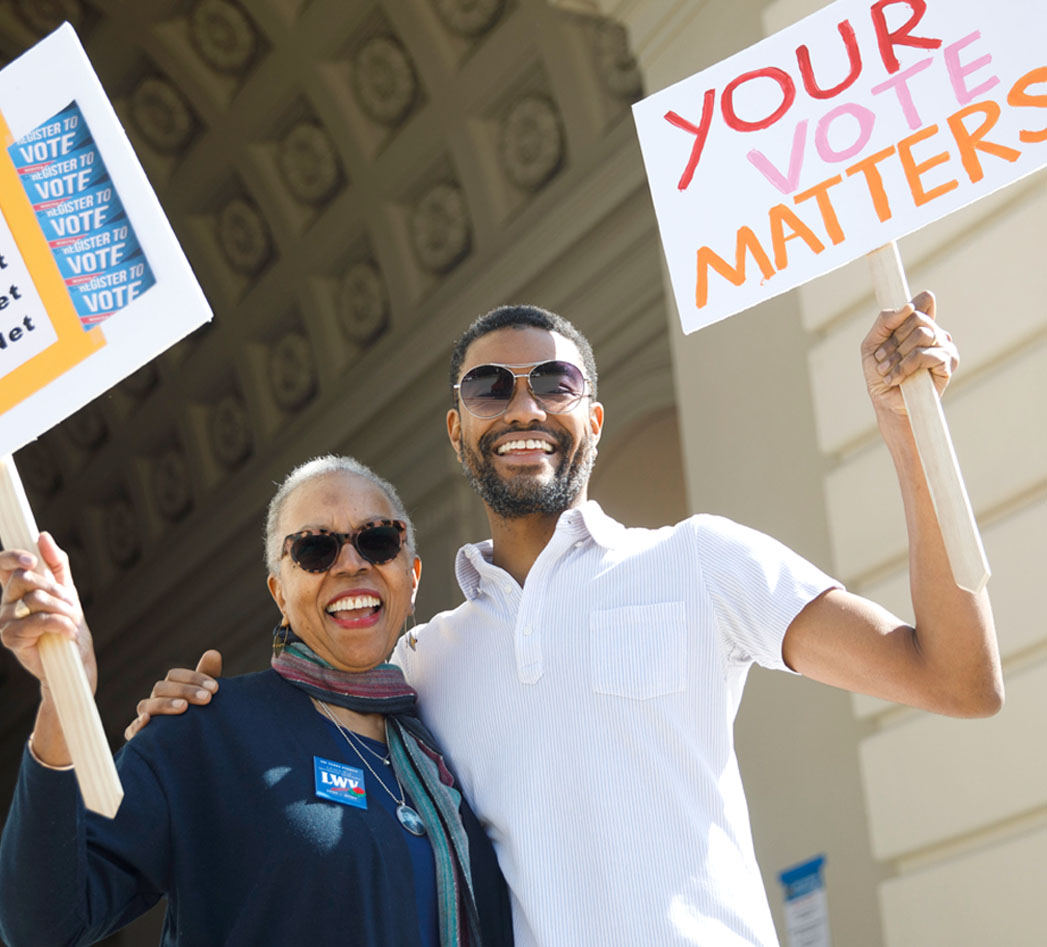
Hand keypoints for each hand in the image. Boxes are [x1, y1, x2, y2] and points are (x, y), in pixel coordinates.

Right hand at [0, 533, 94, 692]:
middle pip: (23, 578)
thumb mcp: (65, 589)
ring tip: (72, 619)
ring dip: (62, 608)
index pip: (2, 565)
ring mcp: (5, 620)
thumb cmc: (67, 623)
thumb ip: (55, 564)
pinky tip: (68, 631)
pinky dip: (60, 623)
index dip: (11, 557)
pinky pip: (38, 620)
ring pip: (34, 599)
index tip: (32, 559)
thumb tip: (43, 536)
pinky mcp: (11, 638)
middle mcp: (6, 602)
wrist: (73, 659)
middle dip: (53, 588)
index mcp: (17, 588)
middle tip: (69, 601)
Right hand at [124, 649, 221, 740]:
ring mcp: (147, 716)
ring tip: (184, 707)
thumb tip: (212, 653)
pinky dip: (137, 724)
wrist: (196, 743)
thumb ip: (209, 674)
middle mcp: (156, 699)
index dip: (194, 678)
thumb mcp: (207, 694)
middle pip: (162, 687)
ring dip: (164, 704)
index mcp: (171, 686)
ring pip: (146, 705)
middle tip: (206, 698)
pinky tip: (147, 720)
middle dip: (185, 691)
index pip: (176, 675)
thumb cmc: (201, 712)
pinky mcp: (140, 737)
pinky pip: (131, 730)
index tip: (215, 688)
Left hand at [862, 291, 957, 419]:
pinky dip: (906, 366)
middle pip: (917, 317)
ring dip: (897, 354)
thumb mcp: (872, 343)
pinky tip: (897, 378)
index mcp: (919, 324)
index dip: (905, 311)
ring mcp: (944, 347)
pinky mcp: (948, 363)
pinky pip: (926, 354)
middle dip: (894, 339)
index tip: (890, 331)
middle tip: (882, 358)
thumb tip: (909, 307)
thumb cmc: (880, 373)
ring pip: (922, 334)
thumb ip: (885, 321)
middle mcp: (935, 332)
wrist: (886, 401)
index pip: (923, 300)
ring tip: (888, 370)